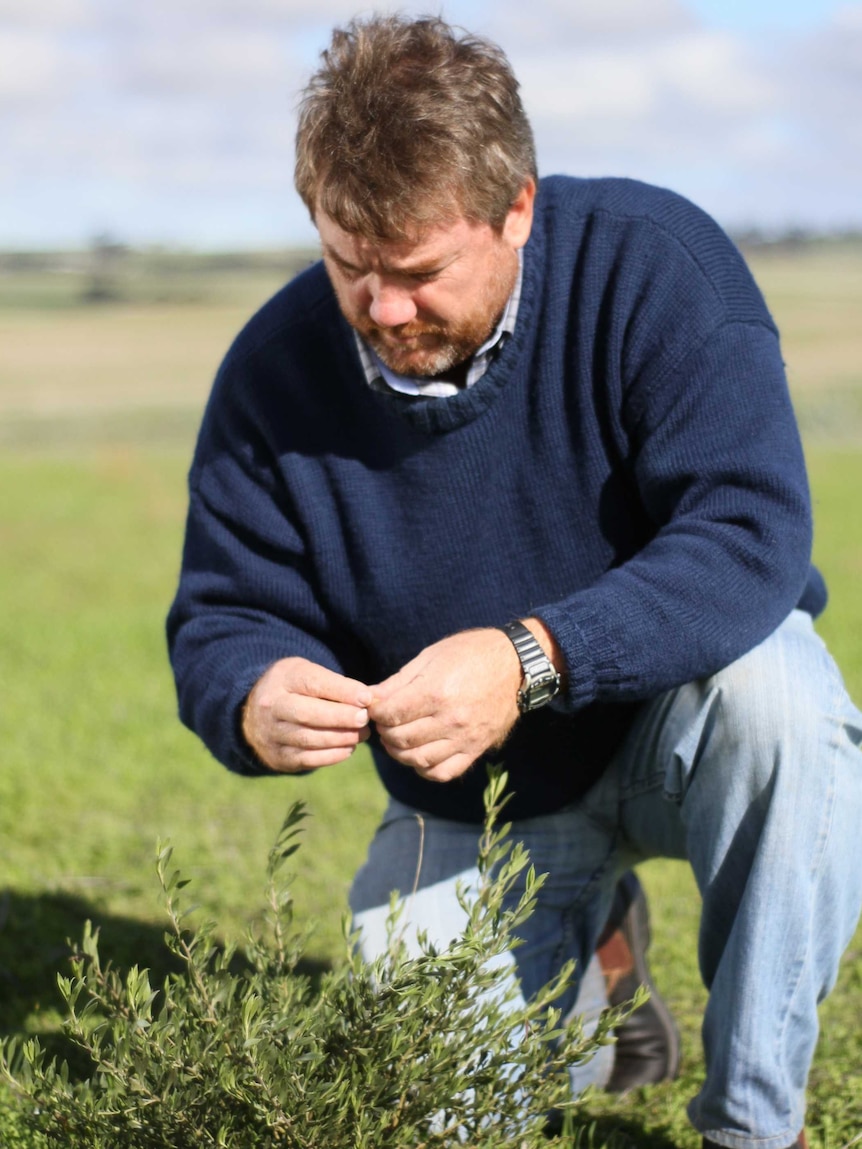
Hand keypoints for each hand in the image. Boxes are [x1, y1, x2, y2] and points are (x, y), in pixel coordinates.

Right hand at [242, 657, 371, 772]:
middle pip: (307, 714)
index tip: (366, 698)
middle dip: (340, 717)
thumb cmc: (295, 690)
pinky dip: (332, 755)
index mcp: (283, 678)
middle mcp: (272, 706)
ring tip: (362, 734)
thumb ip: (335, 684)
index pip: (313, 683)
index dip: (342, 691)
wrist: (256, 713)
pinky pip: (306, 759)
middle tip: (364, 718)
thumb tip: (367, 700)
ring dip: (340, 738)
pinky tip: (348, 748)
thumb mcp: (308, 674)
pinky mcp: (277, 756)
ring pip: (308, 739)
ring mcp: (271, 733)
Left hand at [367, 629, 522, 782]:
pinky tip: (419, 754)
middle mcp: (451, 719)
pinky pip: (443, 772)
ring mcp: (465, 738)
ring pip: (418, 759)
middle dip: (384, 731)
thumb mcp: (431, 656)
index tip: (376, 707)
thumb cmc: (471, 653)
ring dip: (399, 752)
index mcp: (437, 692)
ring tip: (397, 738)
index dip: (376, 712)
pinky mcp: (476, 749)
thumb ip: (398, 681)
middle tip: (385, 721)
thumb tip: (370, 698)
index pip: (391, 715)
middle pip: (401, 739)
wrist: (516, 665)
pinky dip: (424, 768)